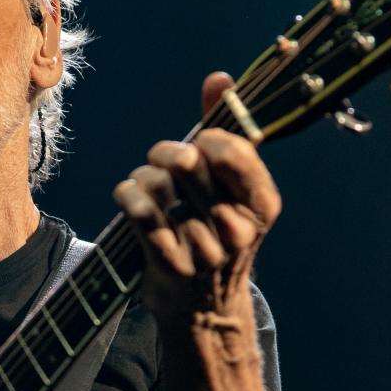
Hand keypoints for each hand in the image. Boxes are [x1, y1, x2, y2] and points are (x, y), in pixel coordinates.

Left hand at [113, 72, 281, 319]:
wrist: (203, 311)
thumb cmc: (215, 235)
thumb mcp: (231, 190)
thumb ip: (227, 131)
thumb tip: (220, 78)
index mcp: (263, 204)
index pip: (232, 149)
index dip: (205, 138)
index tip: (197, 146)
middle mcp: (238, 228)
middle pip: (188, 161)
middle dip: (165, 153)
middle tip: (162, 161)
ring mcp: (205, 249)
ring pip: (158, 184)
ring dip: (143, 177)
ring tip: (146, 186)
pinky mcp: (170, 263)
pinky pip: (138, 209)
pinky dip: (127, 194)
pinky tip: (129, 197)